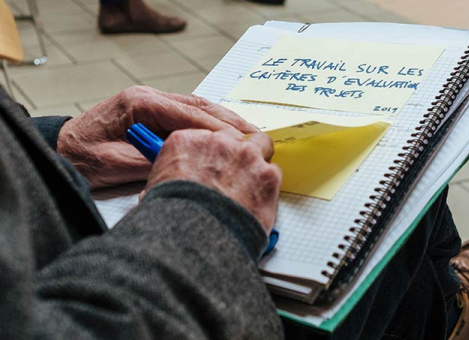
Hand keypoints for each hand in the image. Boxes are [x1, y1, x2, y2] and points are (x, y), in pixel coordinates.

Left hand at [57, 86, 256, 188]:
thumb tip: (192, 164)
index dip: (218, 129)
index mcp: (140, 103)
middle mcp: (149, 96)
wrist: (61, 150)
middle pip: (199, 105)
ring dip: (225, 121)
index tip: (242, 143)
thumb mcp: (117, 165)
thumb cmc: (82, 158)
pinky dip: (211, 125)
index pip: (189, 114)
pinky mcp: (155, 112)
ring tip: (251, 134)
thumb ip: (154, 161)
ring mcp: (153, 101)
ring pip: (198, 108)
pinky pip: (190, 115)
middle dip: (230, 121)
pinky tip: (228, 136)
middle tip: (256, 136)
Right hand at [146, 129, 281, 231]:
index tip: (210, 163)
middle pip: (232, 138)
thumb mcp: (155, 192)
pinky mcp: (267, 175)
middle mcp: (217, 143)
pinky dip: (269, 185)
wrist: (197, 238)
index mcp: (186, 142)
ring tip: (253, 180)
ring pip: (260, 144)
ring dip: (257, 160)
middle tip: (233, 174)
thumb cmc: (174, 219)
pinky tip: (261, 199)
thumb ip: (168, 179)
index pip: (203, 137)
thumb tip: (167, 187)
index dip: (209, 153)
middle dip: (233, 154)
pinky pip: (274, 172)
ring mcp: (245, 156)